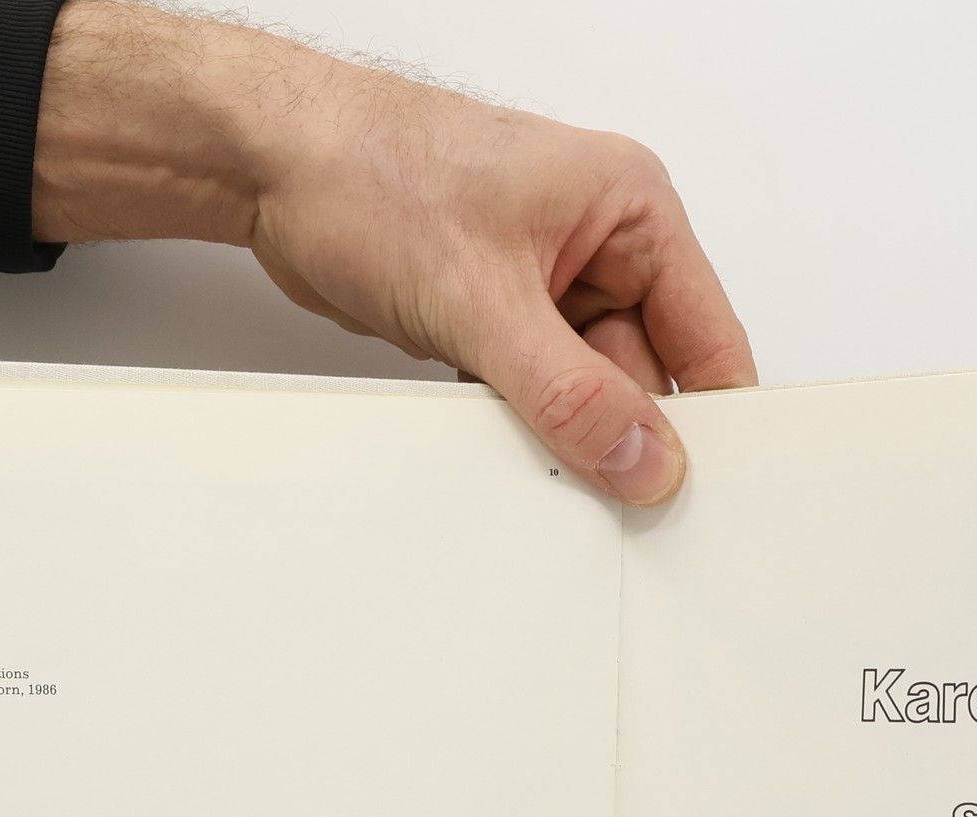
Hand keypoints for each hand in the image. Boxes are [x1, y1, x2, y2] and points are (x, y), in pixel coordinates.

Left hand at [33, 2, 756, 502]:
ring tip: (520, 438)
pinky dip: (518, 425)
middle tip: (598, 492)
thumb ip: (571, 394)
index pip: (709, 339)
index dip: (708, 423)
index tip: (691, 492)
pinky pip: (536, 396)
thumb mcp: (483, 299)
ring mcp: (548, 287)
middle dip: (618, 436)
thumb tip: (644, 460)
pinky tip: (489, 429)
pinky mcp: (500, 321)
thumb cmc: (368, 169)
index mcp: (631, 210)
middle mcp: (600, 245)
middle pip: (647, 379)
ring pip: (586, 395)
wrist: (268, 165)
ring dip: (559, 432)